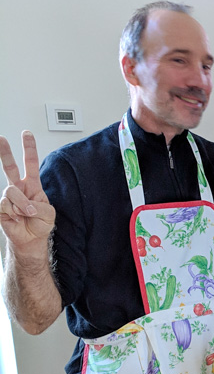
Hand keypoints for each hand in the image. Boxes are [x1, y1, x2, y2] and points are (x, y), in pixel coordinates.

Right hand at [0, 132, 55, 248]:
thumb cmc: (40, 224)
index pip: (30, 163)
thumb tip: (24, 205)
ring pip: (10, 190)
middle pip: (9, 166)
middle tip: (0, 138)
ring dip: (21, 204)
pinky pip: (5, 204)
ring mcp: (8, 196)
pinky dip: (14, 212)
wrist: (31, 239)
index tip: (26, 133)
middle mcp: (18, 187)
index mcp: (32, 185)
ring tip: (27, 214)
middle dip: (4, 152)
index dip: (29, 148)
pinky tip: (17, 218)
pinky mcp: (1, 207)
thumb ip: (38, 206)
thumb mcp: (48, 214)